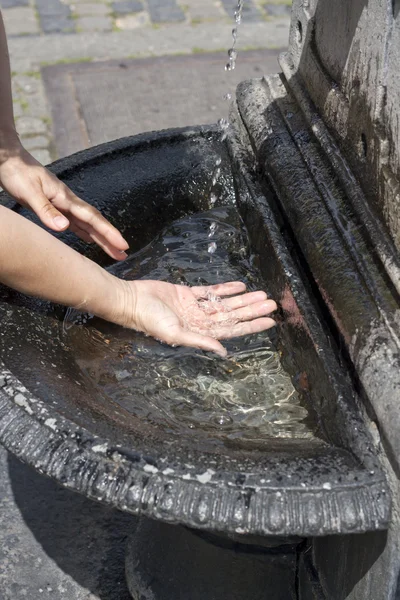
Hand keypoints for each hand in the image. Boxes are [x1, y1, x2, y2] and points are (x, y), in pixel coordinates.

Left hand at [0, 143, 128, 259]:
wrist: (10, 160)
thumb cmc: (18, 174)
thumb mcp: (30, 193)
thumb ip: (46, 211)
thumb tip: (65, 227)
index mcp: (65, 199)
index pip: (92, 218)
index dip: (108, 232)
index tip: (121, 244)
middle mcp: (68, 202)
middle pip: (94, 223)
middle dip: (110, 238)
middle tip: (124, 253)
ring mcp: (63, 205)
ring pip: (87, 224)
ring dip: (101, 238)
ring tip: (114, 250)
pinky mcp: (56, 207)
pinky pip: (76, 223)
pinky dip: (86, 233)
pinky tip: (91, 239)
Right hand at [116, 279, 276, 355]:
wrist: (132, 300)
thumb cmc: (150, 320)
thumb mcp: (176, 334)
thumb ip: (200, 341)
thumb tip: (223, 352)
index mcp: (199, 332)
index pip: (232, 329)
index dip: (251, 325)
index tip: (270, 322)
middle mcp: (200, 321)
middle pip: (232, 315)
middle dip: (252, 310)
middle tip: (273, 304)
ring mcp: (194, 307)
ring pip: (224, 303)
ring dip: (242, 299)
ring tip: (262, 294)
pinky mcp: (187, 293)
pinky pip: (210, 291)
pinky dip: (225, 289)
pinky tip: (240, 285)